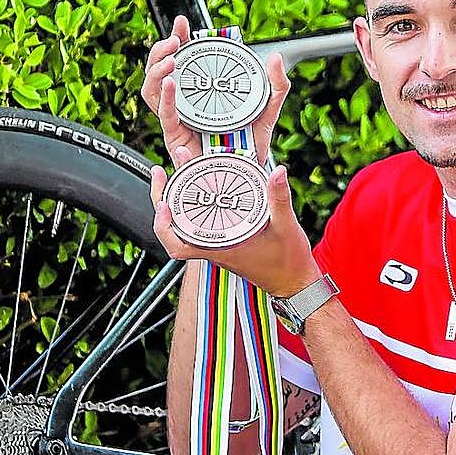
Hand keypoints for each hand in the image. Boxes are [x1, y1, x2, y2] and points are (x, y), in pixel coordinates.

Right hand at [140, 15, 290, 162]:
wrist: (248, 175)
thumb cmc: (250, 146)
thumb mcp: (267, 111)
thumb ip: (276, 86)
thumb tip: (276, 58)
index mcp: (200, 93)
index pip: (181, 61)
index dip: (177, 40)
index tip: (182, 24)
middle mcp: (184, 105)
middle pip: (159, 73)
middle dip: (159, 51)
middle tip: (174, 40)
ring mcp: (177, 121)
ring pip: (152, 92)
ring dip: (156, 71)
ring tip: (171, 59)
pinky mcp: (176, 139)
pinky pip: (165, 117)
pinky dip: (165, 99)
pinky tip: (170, 84)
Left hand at [150, 157, 319, 296]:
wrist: (295, 282)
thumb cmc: (288, 263)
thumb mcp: (286, 227)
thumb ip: (279, 198)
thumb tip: (277, 172)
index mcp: (221, 248)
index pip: (178, 244)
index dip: (164, 225)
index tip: (162, 202)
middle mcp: (214, 247)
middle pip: (174, 228)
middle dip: (162, 198)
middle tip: (160, 172)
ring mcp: (218, 244)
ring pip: (185, 224)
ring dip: (176, 200)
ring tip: (174, 173)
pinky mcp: (225, 241)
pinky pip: (200, 223)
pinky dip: (194, 206)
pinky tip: (199, 188)